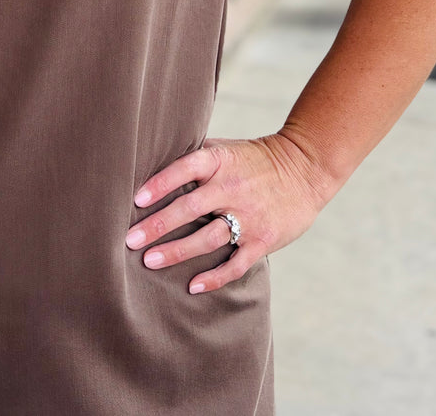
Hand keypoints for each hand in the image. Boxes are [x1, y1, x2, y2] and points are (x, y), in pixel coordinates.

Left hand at [124, 132, 331, 293]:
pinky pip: (235, 264)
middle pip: (190, 208)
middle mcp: (232, 188)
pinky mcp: (263, 240)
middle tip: (130, 240)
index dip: (160, 184)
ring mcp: (248, 216)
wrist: (305, 169)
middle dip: (158, 226)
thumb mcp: (226, 148)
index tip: (136, 200)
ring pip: (207, 238)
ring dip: (177, 252)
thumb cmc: (254, 158)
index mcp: (220, 162)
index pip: (184, 169)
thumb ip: (195, 156)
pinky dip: (215, 277)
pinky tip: (192, 286)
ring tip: (150, 262)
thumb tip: (153, 157)